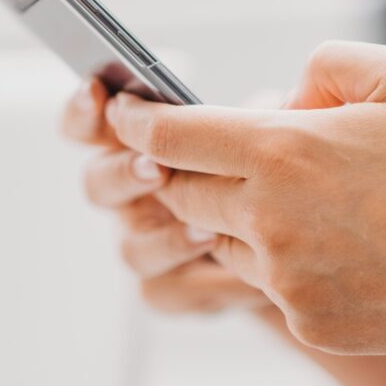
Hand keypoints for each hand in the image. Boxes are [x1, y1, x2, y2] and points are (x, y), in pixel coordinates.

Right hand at [61, 78, 269, 313]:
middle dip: (123, 174)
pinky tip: (243, 278)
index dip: (83, 110)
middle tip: (156, 169)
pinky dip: (204, 284)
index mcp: (139, 145)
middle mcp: (132, 195)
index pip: (89, 126)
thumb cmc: (276, 174)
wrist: (302, 243)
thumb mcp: (272, 132)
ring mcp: (147, 243)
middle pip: (98, 185)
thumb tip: (265, 109)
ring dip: (166, 239)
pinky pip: (166, 292)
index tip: (97, 93)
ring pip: (130, 248)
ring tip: (208, 234)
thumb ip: (257, 117)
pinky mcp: (173, 289)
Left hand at [105, 41, 385, 354]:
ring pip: (217, 240)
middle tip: (225, 155)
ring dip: (235, 217)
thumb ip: (321, 65)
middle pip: (181, 191)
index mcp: (282, 150)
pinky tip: (333, 248)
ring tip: (303, 203)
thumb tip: (276, 98)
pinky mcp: (304, 320)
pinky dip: (277, 261)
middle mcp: (267, 217)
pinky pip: (262, 284)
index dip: (136, 121)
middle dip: (191, 169)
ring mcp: (283, 276)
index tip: (122, 115)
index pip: (170, 134)